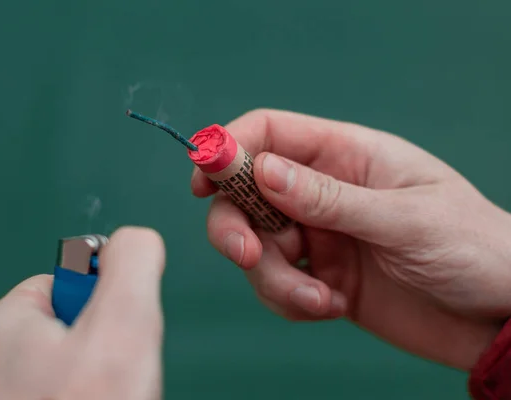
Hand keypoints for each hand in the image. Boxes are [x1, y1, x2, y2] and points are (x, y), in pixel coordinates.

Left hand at [0, 227, 164, 399]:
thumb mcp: (125, 324)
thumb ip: (133, 263)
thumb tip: (137, 239)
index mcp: (3, 326)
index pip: (65, 283)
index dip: (104, 305)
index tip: (113, 339)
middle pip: (64, 332)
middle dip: (99, 352)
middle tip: (111, 385)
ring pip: (59, 376)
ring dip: (90, 387)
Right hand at [192, 109, 510, 370]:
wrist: (500, 316)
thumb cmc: (472, 248)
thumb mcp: (403, 219)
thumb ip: (329, 198)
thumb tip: (261, 171)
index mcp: (347, 155)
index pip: (271, 133)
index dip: (229, 148)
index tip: (203, 178)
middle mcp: (324, 192)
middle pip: (247, 194)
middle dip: (235, 225)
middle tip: (247, 256)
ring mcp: (320, 236)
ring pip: (258, 247)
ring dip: (274, 278)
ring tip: (318, 300)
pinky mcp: (320, 279)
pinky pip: (278, 285)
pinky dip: (291, 301)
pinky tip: (331, 307)